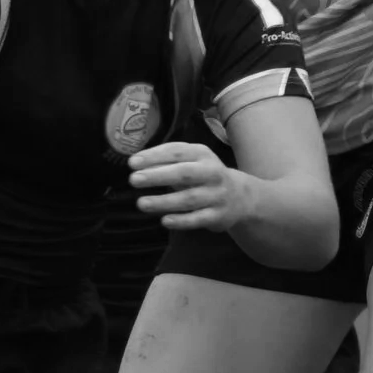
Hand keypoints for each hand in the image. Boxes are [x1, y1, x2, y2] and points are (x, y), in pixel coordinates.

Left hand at [128, 142, 252, 231]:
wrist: (241, 196)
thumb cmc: (204, 175)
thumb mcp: (192, 161)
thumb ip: (167, 161)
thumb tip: (136, 164)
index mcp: (202, 154)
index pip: (177, 152)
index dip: (154, 156)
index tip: (132, 163)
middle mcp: (211, 172)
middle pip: (183, 173)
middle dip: (157, 176)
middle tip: (134, 180)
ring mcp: (216, 195)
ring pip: (189, 198)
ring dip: (164, 201)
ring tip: (141, 203)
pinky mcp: (218, 215)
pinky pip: (198, 219)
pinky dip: (181, 221)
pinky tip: (164, 221)